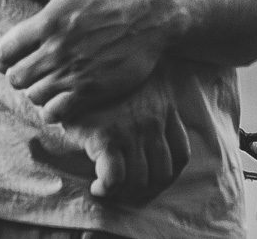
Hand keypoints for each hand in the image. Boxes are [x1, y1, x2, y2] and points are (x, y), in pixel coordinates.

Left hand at [0, 0, 176, 120]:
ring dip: (37, 92)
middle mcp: (57, 49)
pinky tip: (61, 98)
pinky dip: (53, 109)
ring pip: (34, 96)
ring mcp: (73, 72)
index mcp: (47, 22)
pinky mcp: (91, 91)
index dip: (3, 57)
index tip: (13, 56)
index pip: (4, 52)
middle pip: (15, 79)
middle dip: (19, 76)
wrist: (147, 19)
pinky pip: (55, 112)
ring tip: (47, 83)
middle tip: (32, 70)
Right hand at [38, 62, 190, 203]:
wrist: (76, 65)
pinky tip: (98, 187)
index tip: (149, 180)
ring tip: (110, 187)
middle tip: (126, 189)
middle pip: (162, 172)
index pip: (180, 154)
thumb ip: (150, 106)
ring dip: (125, 192)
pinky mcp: (106, 136)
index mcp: (164, 106)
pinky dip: (107, 189)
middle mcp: (152, 119)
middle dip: (145, 189)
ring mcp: (131, 128)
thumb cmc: (106, 80)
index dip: (167, 175)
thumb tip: (151, 141)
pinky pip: (114, 178)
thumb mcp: (138, 86)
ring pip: (140, 179)